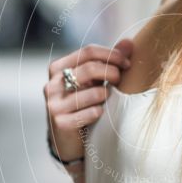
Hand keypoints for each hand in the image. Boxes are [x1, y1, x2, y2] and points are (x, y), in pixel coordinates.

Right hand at [44, 38, 132, 162]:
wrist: (68, 140)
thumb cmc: (84, 104)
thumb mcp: (94, 81)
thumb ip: (109, 61)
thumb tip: (129, 42)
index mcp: (58, 68)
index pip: (88, 51)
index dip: (112, 54)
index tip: (127, 63)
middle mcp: (51, 84)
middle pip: (90, 68)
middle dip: (112, 72)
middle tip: (121, 80)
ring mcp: (53, 104)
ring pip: (94, 92)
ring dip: (107, 96)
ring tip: (106, 100)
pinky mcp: (60, 123)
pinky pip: (92, 112)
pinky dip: (101, 112)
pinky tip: (99, 115)